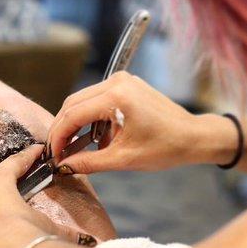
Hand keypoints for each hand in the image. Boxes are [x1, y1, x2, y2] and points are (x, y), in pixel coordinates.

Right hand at [49, 71, 228, 173]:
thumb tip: (63, 166)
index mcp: (116, 96)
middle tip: (58, 152)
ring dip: (77, 123)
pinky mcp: (127, 85)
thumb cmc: (165, 148)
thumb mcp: (124, 159)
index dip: (58, 136)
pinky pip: (98, 99)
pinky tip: (94, 138)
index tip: (52, 155)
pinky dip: (92, 118)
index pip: (73, 114)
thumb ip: (89, 162)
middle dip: (63, 128)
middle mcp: (117, 81)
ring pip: (84, 100)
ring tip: (74, 148)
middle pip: (74, 103)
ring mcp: (122, 80)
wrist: (194, 136)